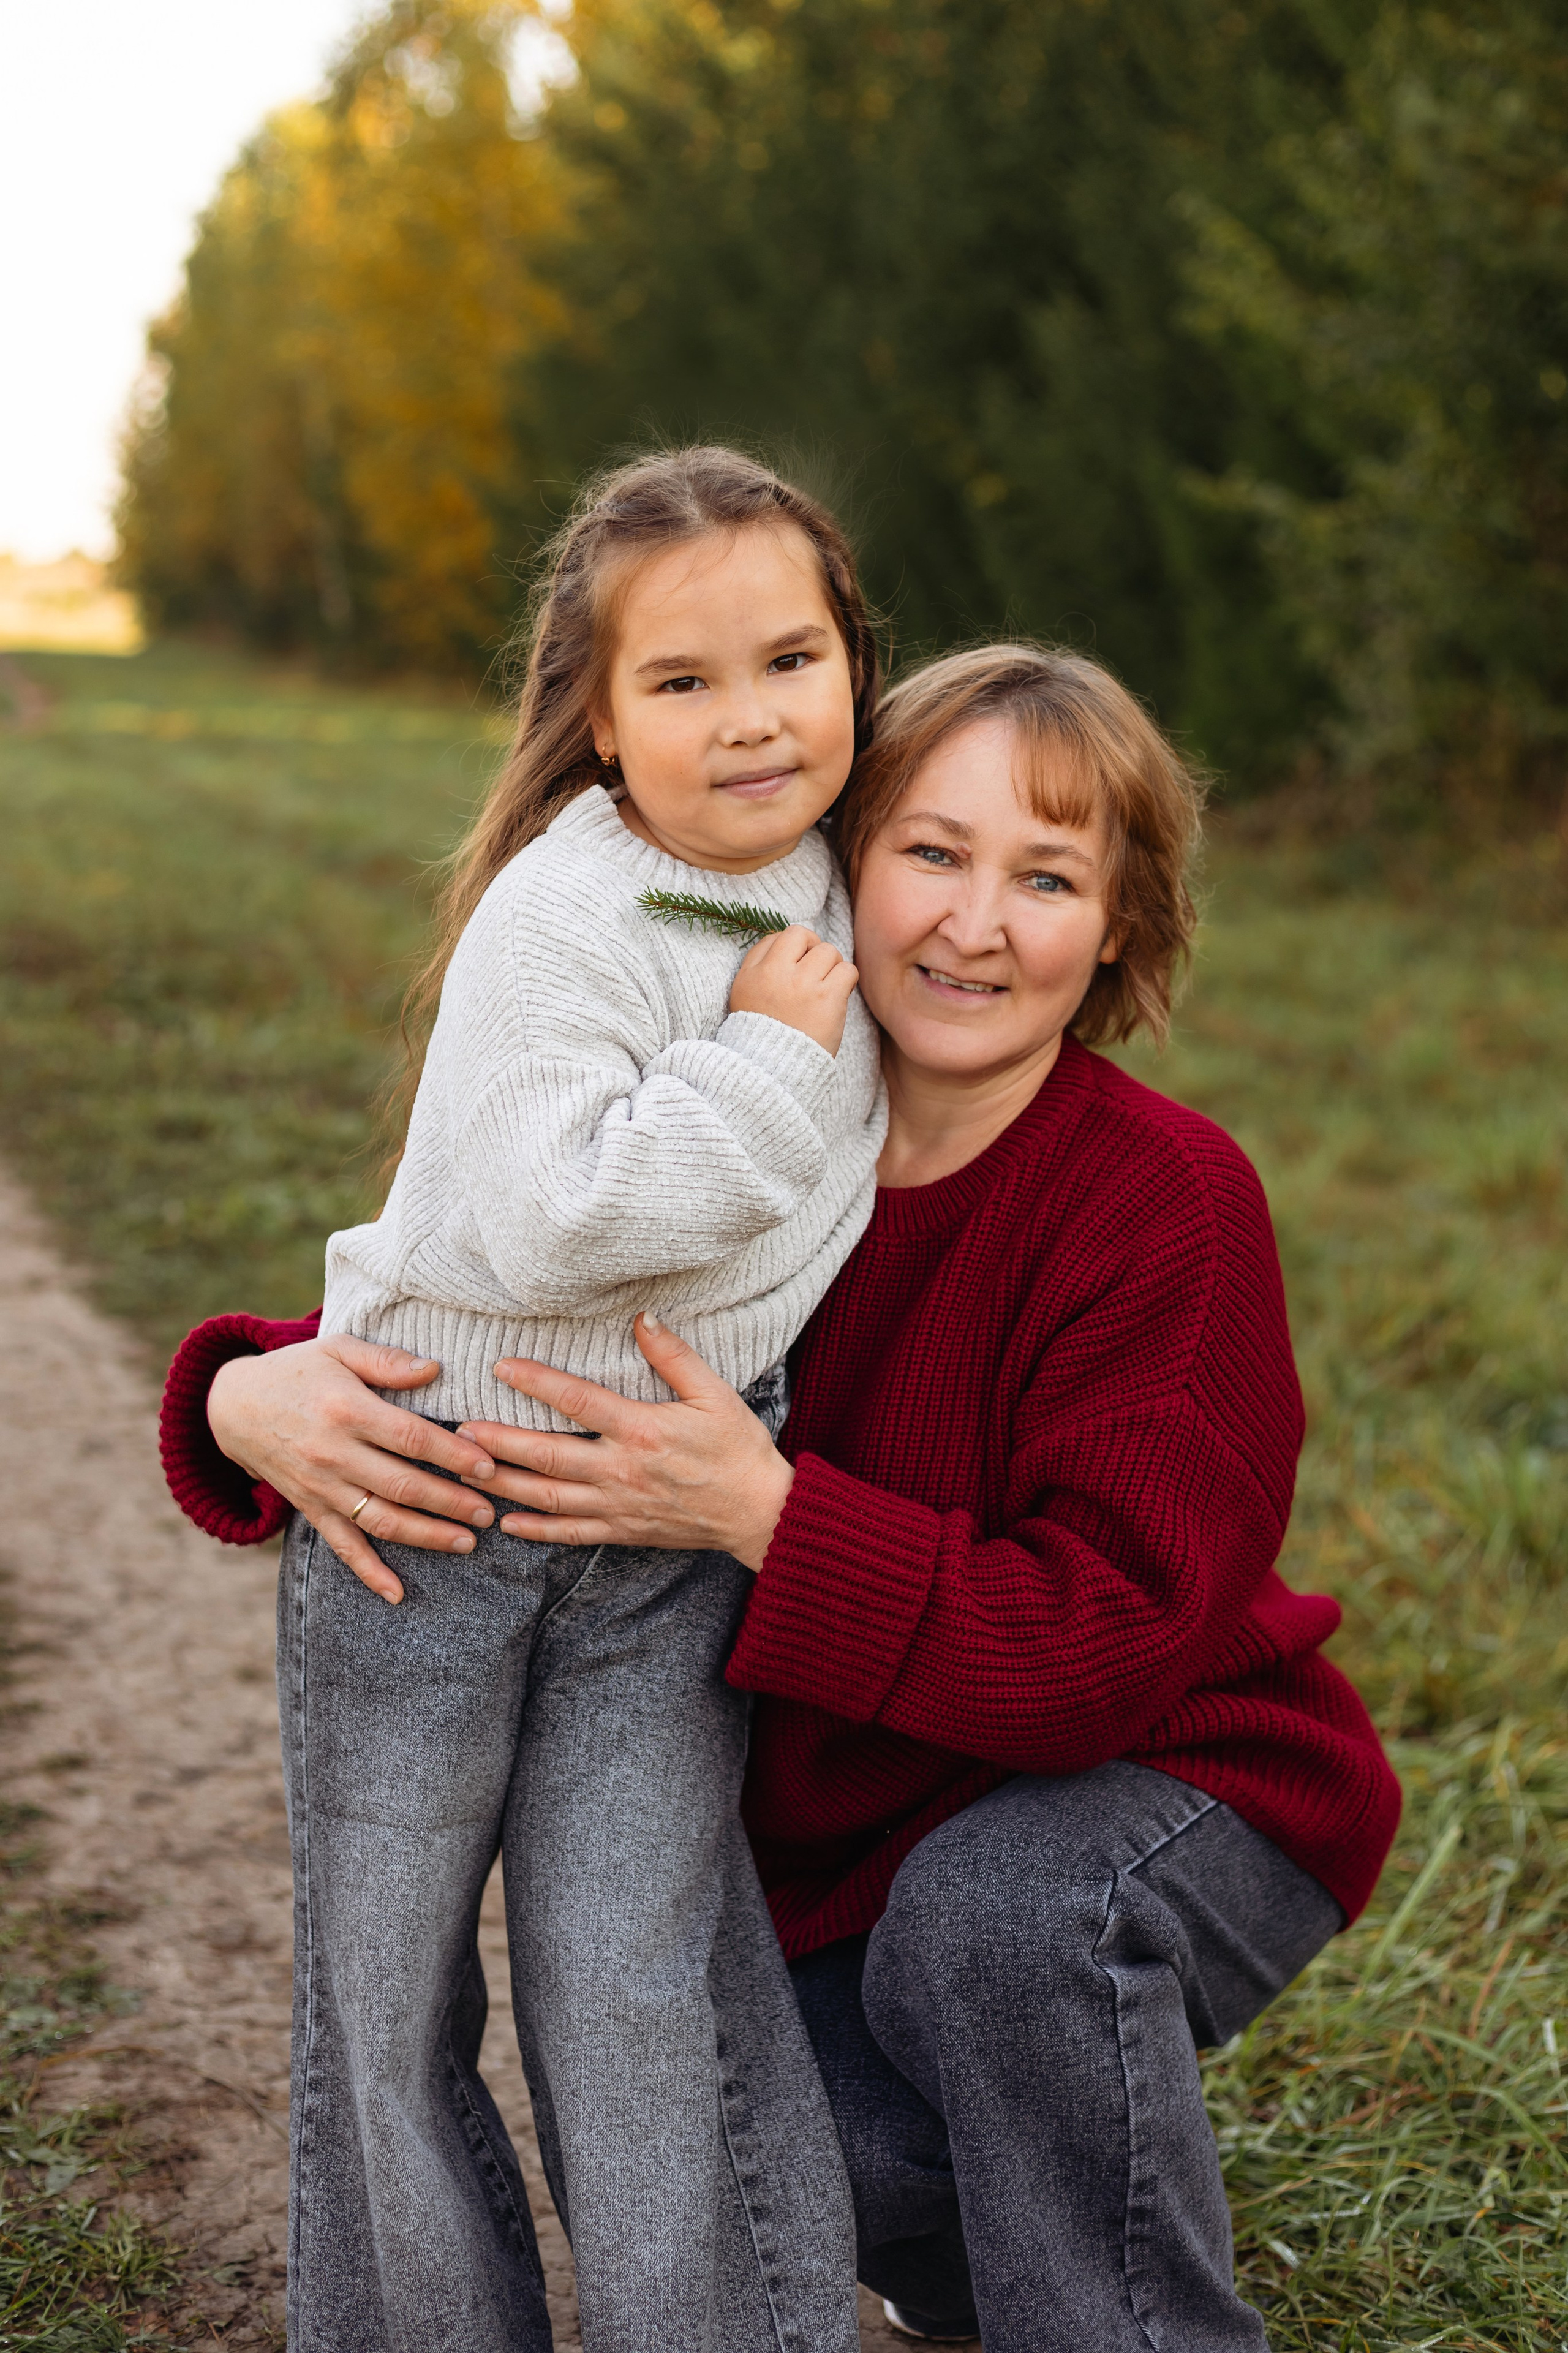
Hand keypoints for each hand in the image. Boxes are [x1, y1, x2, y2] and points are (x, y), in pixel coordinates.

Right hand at [207, 1336, 500, 1603]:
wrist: (233, 1407)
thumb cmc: (296, 1371)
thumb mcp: (338, 1349)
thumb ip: (386, 1360)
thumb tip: (435, 1369)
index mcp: (347, 1410)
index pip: (411, 1438)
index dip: (452, 1455)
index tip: (488, 1466)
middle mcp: (333, 1454)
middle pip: (402, 1485)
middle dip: (451, 1502)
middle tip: (489, 1512)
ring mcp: (320, 1487)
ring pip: (380, 1521)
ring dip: (426, 1536)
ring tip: (466, 1543)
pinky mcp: (310, 1509)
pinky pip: (342, 1546)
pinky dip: (368, 1573)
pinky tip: (397, 1593)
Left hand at [456, 1315, 794, 1571]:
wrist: (760, 1511)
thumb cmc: (739, 1449)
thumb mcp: (715, 1393)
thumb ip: (674, 1356)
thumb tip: (642, 1317)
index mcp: (642, 1430)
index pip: (578, 1400)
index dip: (537, 1382)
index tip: (501, 1367)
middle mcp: (622, 1470)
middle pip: (547, 1455)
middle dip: (500, 1442)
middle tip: (459, 1432)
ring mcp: (619, 1505)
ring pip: (549, 1497)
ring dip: (506, 1484)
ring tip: (469, 1470)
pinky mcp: (624, 1531)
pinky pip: (571, 1533)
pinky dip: (536, 1531)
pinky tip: (507, 1524)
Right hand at [729, 925, 857, 1055]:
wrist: (775, 1071)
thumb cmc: (764, 1035)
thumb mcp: (745, 995)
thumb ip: (758, 964)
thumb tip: (786, 939)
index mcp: (752, 973)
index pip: (775, 937)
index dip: (791, 949)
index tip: (795, 967)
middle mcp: (775, 974)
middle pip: (803, 936)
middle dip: (812, 950)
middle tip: (814, 973)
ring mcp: (802, 984)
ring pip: (828, 951)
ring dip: (831, 966)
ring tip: (825, 988)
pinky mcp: (827, 998)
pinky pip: (847, 970)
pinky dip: (846, 979)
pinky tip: (837, 995)